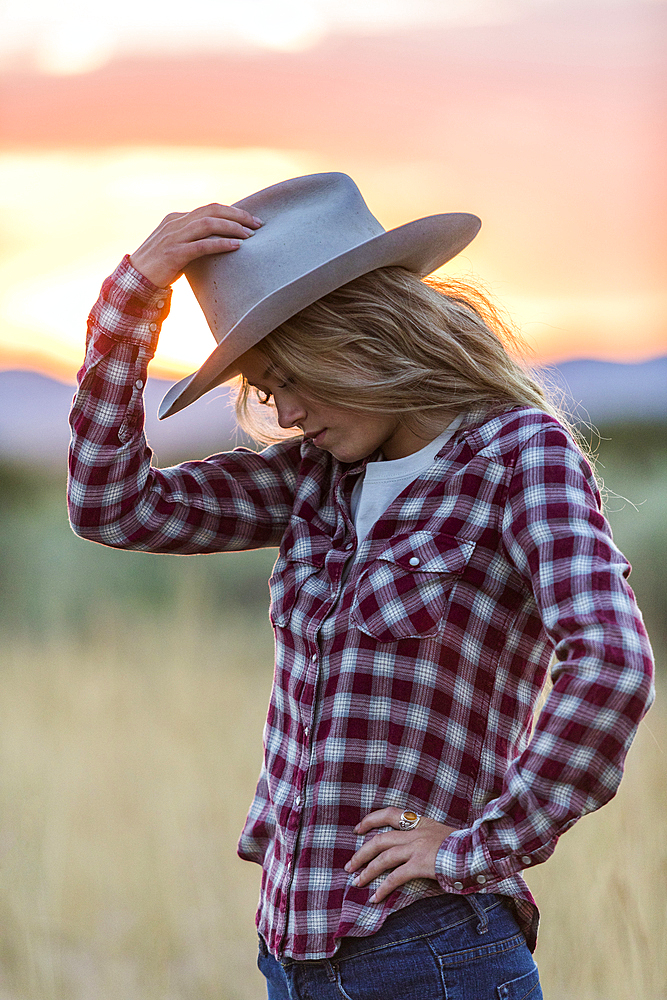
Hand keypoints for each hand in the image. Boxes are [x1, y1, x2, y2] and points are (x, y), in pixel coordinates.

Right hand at [129, 203, 263, 287]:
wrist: (134, 281)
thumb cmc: (159, 268)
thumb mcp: (177, 248)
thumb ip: (193, 242)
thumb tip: (219, 245)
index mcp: (176, 219)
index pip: (209, 209)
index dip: (232, 212)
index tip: (251, 220)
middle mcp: (175, 223)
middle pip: (212, 211)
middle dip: (238, 216)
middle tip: (258, 224)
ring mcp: (173, 237)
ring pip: (208, 224)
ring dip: (233, 227)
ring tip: (251, 235)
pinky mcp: (173, 254)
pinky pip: (202, 245)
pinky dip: (221, 243)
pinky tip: (237, 246)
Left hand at [344, 807, 455, 903]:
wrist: (478, 852)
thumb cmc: (465, 846)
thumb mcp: (443, 834)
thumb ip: (428, 837)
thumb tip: (414, 847)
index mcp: (421, 822)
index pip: (390, 814)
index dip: (371, 820)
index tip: (358, 829)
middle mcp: (416, 832)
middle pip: (380, 839)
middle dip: (362, 853)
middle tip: (350, 865)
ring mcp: (417, 847)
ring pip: (383, 857)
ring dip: (367, 871)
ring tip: (356, 882)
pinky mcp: (420, 864)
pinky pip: (396, 877)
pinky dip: (383, 888)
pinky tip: (375, 898)